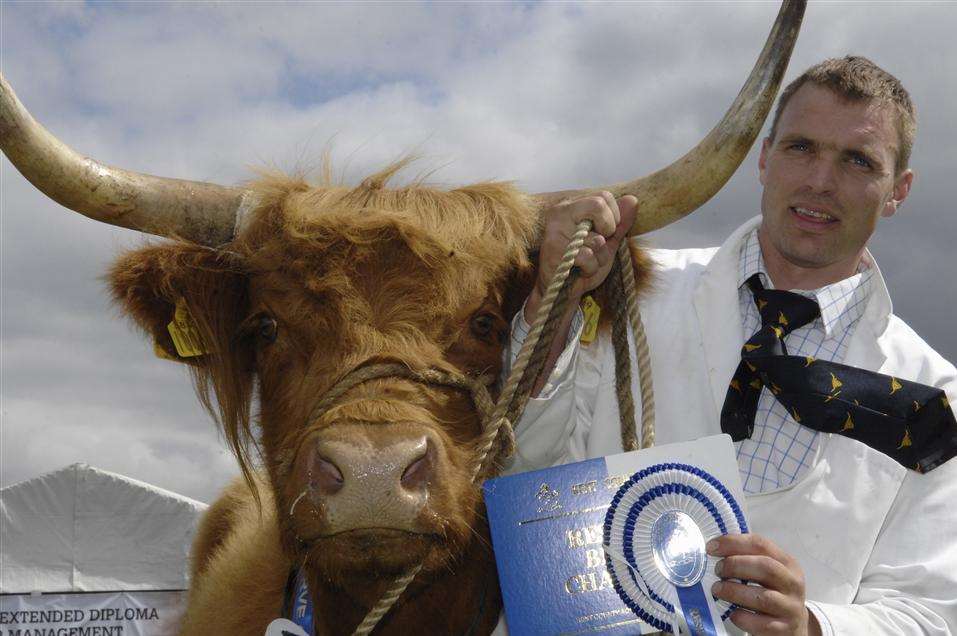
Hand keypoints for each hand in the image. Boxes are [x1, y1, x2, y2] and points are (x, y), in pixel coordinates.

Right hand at [525, 192, 636, 322]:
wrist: (563, 291)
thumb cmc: (584, 264)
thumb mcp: (608, 242)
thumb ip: (620, 223)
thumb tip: (632, 200)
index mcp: (572, 206)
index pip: (604, 196)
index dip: (614, 217)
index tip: (605, 233)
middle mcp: (560, 213)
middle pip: (598, 205)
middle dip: (608, 230)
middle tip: (599, 244)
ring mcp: (555, 231)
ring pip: (596, 239)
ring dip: (600, 257)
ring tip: (587, 262)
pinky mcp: (553, 251)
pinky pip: (587, 257)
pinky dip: (590, 268)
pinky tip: (579, 271)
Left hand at [708, 533, 821, 635]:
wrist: (793, 625)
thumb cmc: (772, 592)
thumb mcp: (767, 572)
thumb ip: (747, 558)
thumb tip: (714, 550)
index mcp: (787, 563)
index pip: (760, 545)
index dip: (733, 543)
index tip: (711, 547)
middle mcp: (792, 584)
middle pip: (765, 568)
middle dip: (735, 565)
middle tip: (717, 570)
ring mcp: (790, 608)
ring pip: (762, 597)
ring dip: (734, 591)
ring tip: (717, 590)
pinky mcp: (783, 630)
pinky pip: (760, 623)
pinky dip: (742, 617)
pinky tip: (733, 613)